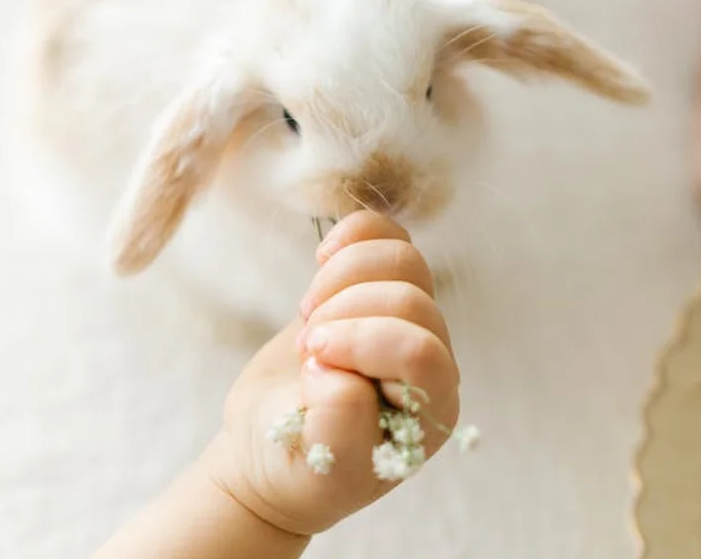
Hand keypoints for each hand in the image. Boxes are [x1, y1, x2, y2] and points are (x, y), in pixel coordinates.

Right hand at [199, 211, 460, 537]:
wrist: (271, 450)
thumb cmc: (299, 467)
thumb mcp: (315, 467)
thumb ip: (338, 425)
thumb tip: (336, 370)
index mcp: (430, 410)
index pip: (419, 352)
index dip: (362, 343)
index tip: (309, 361)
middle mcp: (430, 360)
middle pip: (410, 299)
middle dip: (344, 314)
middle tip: (304, 348)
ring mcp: (406, 319)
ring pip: (402, 260)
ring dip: (343, 276)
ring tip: (309, 314)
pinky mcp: (375, 289)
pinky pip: (385, 235)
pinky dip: (352, 234)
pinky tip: (322, 258)